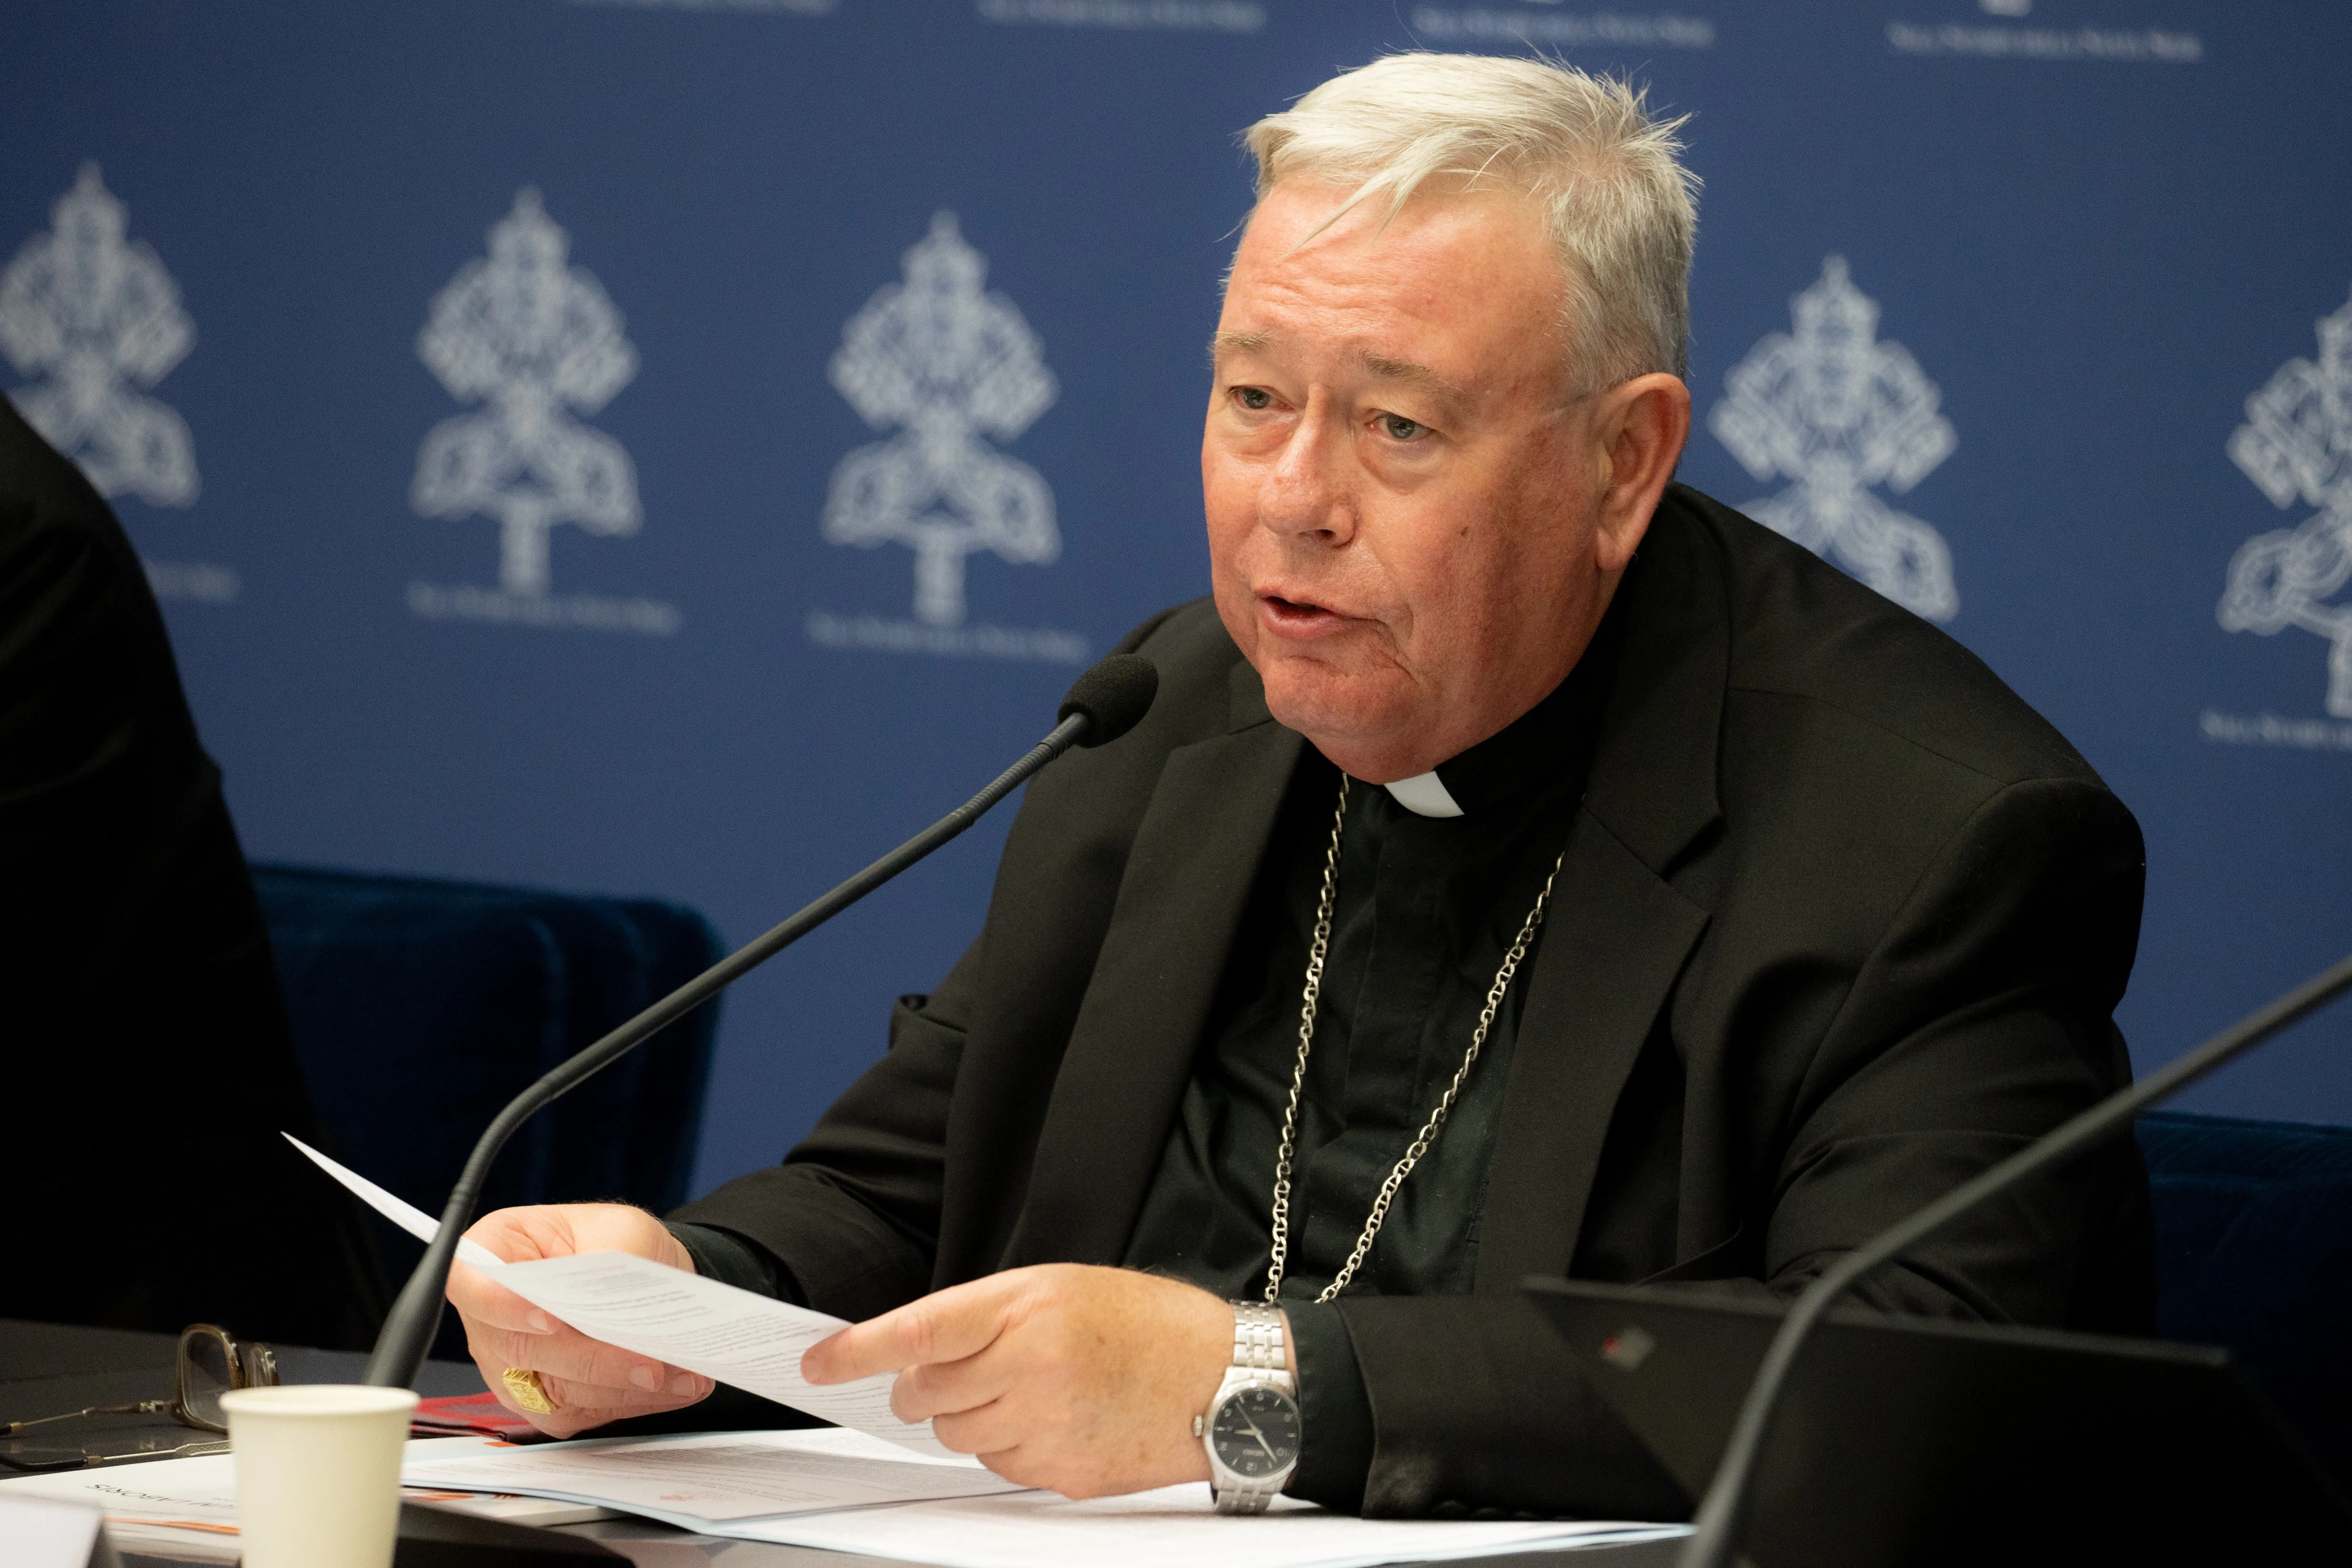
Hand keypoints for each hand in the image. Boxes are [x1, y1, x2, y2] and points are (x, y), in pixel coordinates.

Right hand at [446, 1203, 714, 1438]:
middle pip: (521, 1349)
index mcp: (495, 1254)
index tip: (552, 1318)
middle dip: (592, 1361)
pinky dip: (633, 1404)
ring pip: (555, 1392)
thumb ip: (610, 1258)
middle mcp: (491, 1317)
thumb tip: (606, 1304)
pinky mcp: (542, 1402)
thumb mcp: (621, 1227)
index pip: (470, 1284)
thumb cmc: (616, 1240)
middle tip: (650, 1365)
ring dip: (624, 1390)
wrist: (638, 1274)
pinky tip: (677, 1388)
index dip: (501, 1306)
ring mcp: (511, 1365)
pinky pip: (579, 1414)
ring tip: (683, 1376)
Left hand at [802, 1264, 1247, 1497]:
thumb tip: (913, 1356)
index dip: (859, 1349)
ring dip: (972, 1419)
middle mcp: (1031, 1365)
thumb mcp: (1061, 1288)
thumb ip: (986, 1317)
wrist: (1223, 1379)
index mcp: (1028, 1307)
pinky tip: (1056, 1420)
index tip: (820, 1361)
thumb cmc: (1145, 1324)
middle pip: (925, 1394)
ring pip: (957, 1437)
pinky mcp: (1061, 1471)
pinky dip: (1011, 1447)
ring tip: (1029, 1391)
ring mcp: (1046, 1425)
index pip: (919, 1330)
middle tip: (968, 1372)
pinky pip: (1000, 1467)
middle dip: (927, 1388)